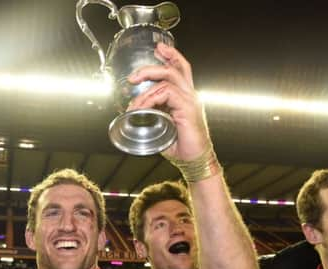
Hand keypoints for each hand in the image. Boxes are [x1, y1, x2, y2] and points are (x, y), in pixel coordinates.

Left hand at [127, 43, 211, 161]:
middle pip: (175, 68)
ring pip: (168, 78)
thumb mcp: (163, 128)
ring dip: (146, 88)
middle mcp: (190, 96)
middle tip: (133, 76)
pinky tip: (143, 108)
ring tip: (133, 103)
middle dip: (152, 67)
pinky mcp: (188, 108)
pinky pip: (167, 93)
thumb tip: (135, 114)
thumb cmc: (181, 147)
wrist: (194, 160)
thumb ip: (153, 117)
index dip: (171, 57)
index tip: (158, 50)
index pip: (180, 70)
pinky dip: (151, 99)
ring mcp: (191, 100)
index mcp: (186, 98)